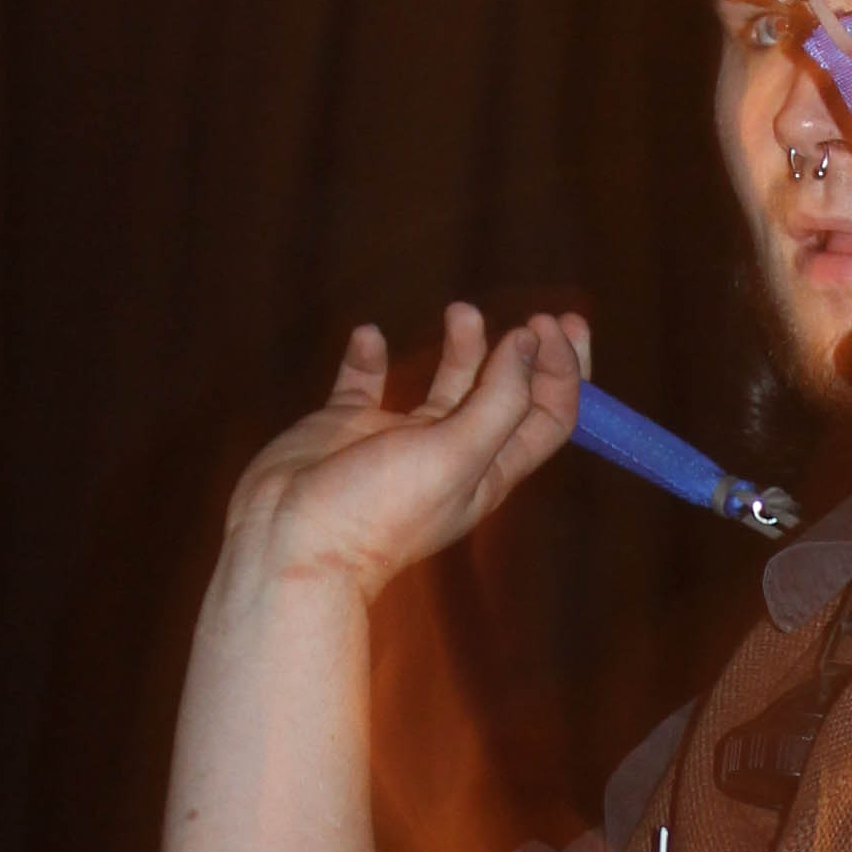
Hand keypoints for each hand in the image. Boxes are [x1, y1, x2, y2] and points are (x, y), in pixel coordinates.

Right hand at [220, 302, 585, 605]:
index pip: (548, 417)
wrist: (290, 541)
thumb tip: (528, 342)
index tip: (550, 326)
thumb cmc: (378, 511)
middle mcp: (451, 452)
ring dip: (462, 345)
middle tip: (537, 314)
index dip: (562, 372)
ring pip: (446, 383)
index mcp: (489, 470)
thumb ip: (500, 399)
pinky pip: (364, 382)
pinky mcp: (347, 426)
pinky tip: (369, 336)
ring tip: (460, 309)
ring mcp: (398, 439)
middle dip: (527, 354)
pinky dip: (370, 356)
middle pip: (506, 395)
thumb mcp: (456, 456)